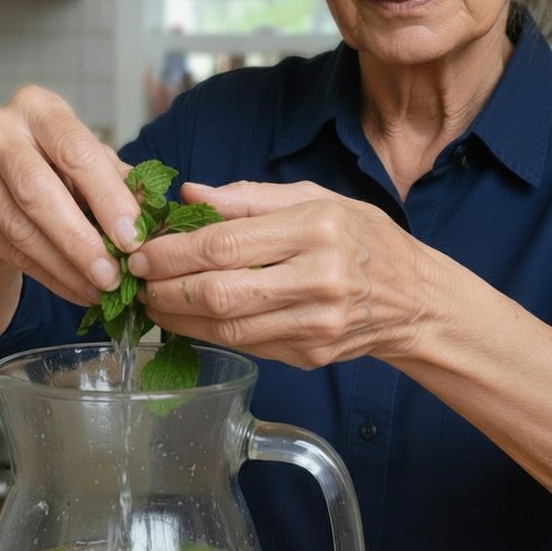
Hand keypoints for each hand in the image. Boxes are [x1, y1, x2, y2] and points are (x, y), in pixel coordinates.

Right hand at [0, 85, 141, 305]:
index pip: (74, 151)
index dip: (106, 197)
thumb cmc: (61, 162)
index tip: (133, 238)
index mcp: (37, 106)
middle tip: (113, 276)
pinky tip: (77, 289)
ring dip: (66, 267)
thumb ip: (121, 182)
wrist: (5, 175)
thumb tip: (152, 216)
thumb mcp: (93, 161)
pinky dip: (49, 276)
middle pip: (36, 192)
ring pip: (20, 229)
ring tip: (100, 290)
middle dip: (80, 240)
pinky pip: (10, 251)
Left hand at [128, 180, 429, 368]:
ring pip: (228, 327)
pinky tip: (188, 319)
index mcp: (317, 227)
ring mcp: (316, 323)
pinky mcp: (311, 355)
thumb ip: (249, 197)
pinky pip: (246, 345)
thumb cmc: (363, 239)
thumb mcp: (316, 199)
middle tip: (136, 281)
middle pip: (220, 291)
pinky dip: (209, 333)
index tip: (141, 252)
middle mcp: (319, 278)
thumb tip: (189, 195)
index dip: (173, 251)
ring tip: (152, 302)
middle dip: (166, 288)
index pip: (226, 244)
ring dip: (178, 317)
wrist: (414, 299)